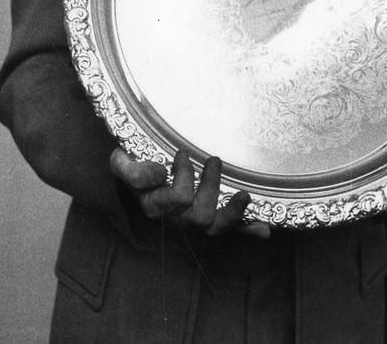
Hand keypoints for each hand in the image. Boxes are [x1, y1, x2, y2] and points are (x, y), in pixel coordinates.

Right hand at [110, 147, 270, 237]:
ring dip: (234, 213)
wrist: (138, 178)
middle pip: (201, 215)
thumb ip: (133, 170)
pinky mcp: (210, 220)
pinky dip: (247, 231)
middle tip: (214, 159)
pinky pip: (230, 232)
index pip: (176, 199)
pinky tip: (264, 229)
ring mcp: (195, 223)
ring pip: (217, 228)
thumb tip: (160, 173)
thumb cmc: (133, 168)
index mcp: (156, 208)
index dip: (184, 176)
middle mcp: (177, 221)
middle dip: (211, 186)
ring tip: (245, 195)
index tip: (183, 154)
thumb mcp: (122, 165)